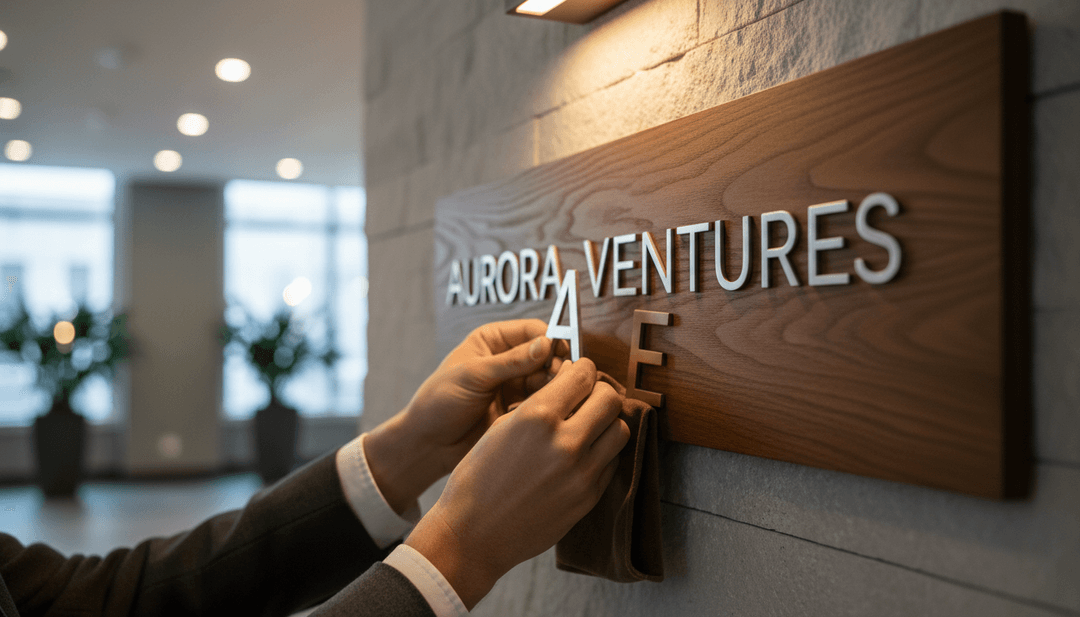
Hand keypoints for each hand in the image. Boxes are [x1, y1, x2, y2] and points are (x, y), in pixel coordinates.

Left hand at [365, 319, 566, 513]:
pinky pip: (543, 402)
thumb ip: (511, 362)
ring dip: (553, 388)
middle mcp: (507, 359)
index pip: (533, 331)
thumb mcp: (474, 376)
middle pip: (547, 355)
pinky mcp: (519, 409)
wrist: (429, 444)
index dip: (551, 341)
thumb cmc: (439, 402)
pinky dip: (547, 405)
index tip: (563, 356)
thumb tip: (547, 345)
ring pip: (549, 380)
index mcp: (493, 340)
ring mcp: (515, 385)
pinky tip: (544, 413)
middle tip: (559, 382)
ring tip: (550, 399)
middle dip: (555, 367)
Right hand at [404, 358, 629, 608]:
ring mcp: (581, 473)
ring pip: (620, 431)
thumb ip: (539, 404)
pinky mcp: (588, 498)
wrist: (473, 533)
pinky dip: (602, 453)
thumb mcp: (501, 427)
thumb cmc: (478, 478)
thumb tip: (569, 384)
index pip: (584, 375)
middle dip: (600, 393)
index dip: (584, 370)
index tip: (580, 374)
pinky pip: (612, 463)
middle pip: (610, 400)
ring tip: (589, 427)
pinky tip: (583, 455)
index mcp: (537, 417)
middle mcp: (565, 442)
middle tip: (588, 398)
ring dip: (607, 423)